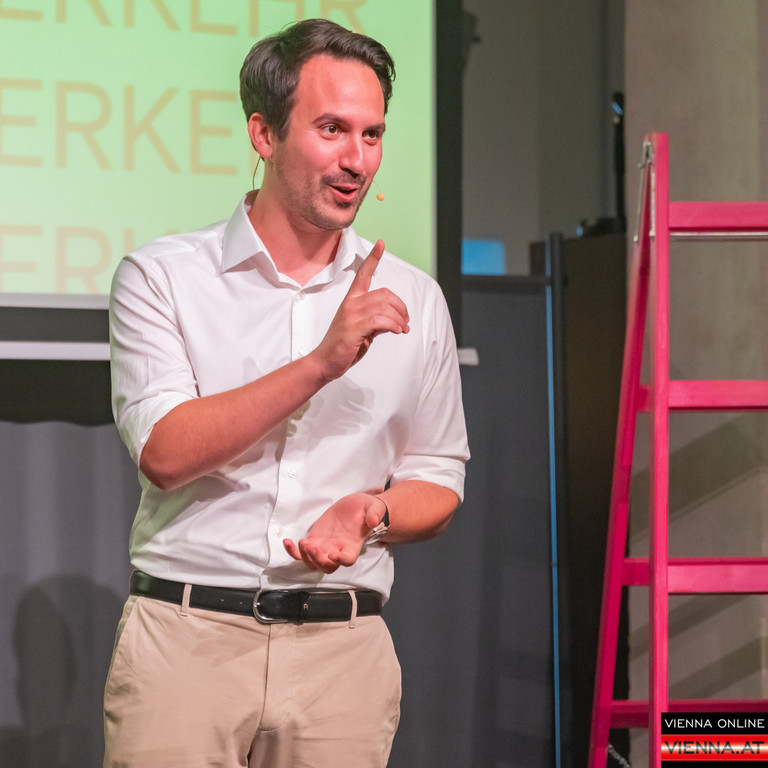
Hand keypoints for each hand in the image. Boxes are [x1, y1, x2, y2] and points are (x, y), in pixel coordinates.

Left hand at [282, 493, 387, 573]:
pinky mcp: (314, 541)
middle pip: (327, 566)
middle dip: (318, 560)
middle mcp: (338, 550)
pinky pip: (301, 553)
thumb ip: (374, 514)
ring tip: (303, 542)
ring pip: (313, 563)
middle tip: (313, 547)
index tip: (335, 555)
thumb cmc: (367, 509)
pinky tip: (287, 542)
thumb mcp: (374, 507)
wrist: (356, 507)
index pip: (348, 560)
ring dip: (306, 557)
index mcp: (353, 545)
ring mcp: (325, 547)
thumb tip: (374, 520)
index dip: (342, 561)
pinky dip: (293, 551)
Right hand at [310, 240, 408, 382]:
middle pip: (384, 294)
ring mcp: (351, 314)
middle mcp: (351, 303)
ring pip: (384, 307)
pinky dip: (393, 325)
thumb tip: (397, 322)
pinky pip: (381, 320)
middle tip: (406, 321)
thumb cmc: (344, 346)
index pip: (363, 274)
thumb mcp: (364, 330)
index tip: (381, 243)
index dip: (373, 258)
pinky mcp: (354, 327)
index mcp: (351, 300)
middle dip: (400, 307)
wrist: (325, 362)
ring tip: (402, 329)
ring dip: (399, 319)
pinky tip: (397, 331)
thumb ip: (377, 321)